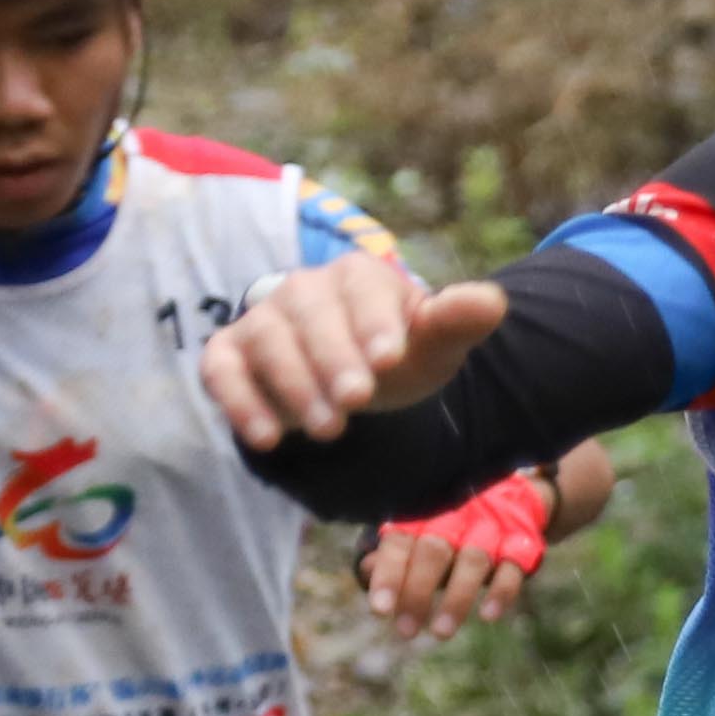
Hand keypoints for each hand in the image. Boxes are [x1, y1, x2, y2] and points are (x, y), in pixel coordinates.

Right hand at [196, 254, 505, 448]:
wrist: (354, 384)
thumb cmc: (396, 358)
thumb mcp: (433, 346)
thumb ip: (457, 323)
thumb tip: (493, 302)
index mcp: (357, 277)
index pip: (361, 290)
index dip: (373, 322)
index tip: (389, 359)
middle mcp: (303, 290)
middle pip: (310, 314)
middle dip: (333, 358)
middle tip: (356, 401)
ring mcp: (262, 322)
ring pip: (268, 342)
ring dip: (296, 386)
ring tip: (330, 430)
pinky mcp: (228, 356)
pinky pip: (221, 370)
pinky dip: (239, 401)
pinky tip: (267, 438)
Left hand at [357, 441, 606, 634]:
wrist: (510, 493)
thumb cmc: (447, 523)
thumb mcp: (417, 532)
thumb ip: (392, 553)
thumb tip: (367, 570)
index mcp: (423, 514)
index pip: (400, 541)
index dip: (389, 574)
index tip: (380, 610)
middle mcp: (455, 518)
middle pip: (434, 551)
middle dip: (418, 592)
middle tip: (406, 631)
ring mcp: (489, 530)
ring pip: (473, 561)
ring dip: (457, 599)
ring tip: (441, 633)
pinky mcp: (520, 543)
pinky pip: (513, 566)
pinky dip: (502, 591)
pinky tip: (488, 616)